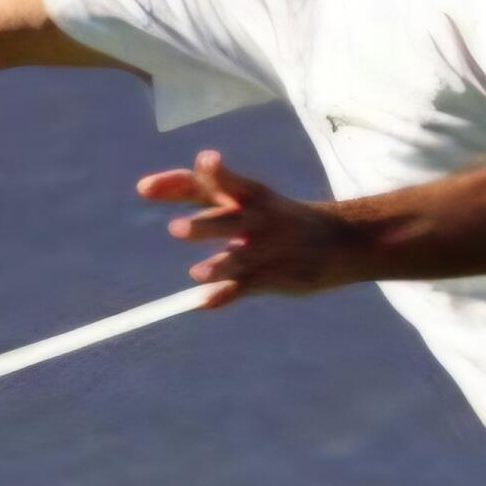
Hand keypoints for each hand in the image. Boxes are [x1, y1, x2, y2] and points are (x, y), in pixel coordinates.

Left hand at [135, 151, 371, 307]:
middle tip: (175, 230)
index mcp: (250, 194)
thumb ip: (200, 190)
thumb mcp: (247, 196)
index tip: (144, 189)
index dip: (179, 185)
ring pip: (239, 259)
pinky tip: (204, 302)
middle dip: (204, 226)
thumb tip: (145, 186)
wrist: (341, 241)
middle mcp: (259, 219)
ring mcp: (269, 249)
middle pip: (227, 221)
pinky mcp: (278, 277)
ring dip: (218, 267)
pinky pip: (247, 288)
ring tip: (196, 274)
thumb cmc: (277, 215)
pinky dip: (225, 295)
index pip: (213, 183)